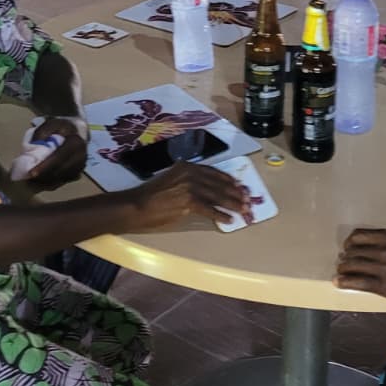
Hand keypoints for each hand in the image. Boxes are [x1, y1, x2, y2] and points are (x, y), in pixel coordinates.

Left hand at [26, 118, 87, 189]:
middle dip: (45, 176)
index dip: (46, 166)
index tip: (32, 173)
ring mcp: (82, 164)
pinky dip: (54, 181)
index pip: (59, 157)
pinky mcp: (80, 170)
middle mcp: (81, 154)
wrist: (77, 129)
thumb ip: (43, 132)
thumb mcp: (52, 123)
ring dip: (48, 181)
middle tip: (30, 179)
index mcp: (75, 141)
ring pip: (63, 177)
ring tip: (34, 180)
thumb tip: (35, 144)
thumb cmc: (62, 126)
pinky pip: (66, 179)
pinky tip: (44, 179)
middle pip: (61, 170)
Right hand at [124, 162, 250, 230]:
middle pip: (218, 184)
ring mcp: (190, 187)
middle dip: (235, 193)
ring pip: (217, 196)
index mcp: (186, 166)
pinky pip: (210, 209)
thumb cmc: (151, 195)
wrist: (138, 205)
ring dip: (232, 204)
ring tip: (243, 210)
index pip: (213, 172)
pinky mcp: (189, 202)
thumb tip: (206, 189)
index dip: (228, 180)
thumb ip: (187, 180)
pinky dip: (221, 215)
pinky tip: (228, 219)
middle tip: (247, 199)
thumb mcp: (171, 179)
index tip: (238, 186)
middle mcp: (190, 173)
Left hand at [335, 228, 385, 307]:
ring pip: (352, 266)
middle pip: (353, 251)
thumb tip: (380, 245)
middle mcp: (383, 250)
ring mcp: (383, 268)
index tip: (348, 248)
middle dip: (346, 258)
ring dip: (343, 270)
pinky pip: (357, 282)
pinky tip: (339, 283)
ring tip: (340, 274)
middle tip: (344, 264)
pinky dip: (345, 282)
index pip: (359, 236)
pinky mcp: (385, 286)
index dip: (351, 243)